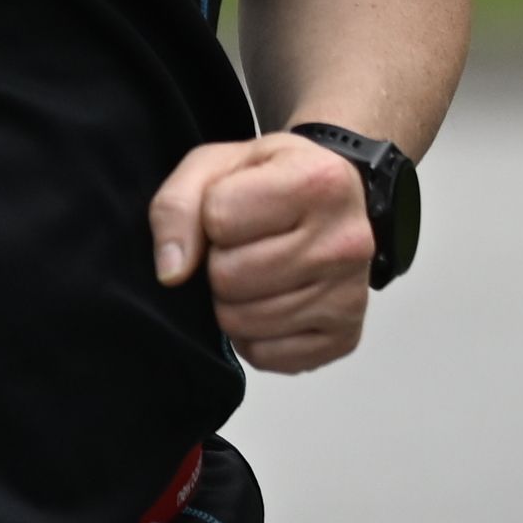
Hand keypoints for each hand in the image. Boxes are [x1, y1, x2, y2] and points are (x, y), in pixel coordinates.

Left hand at [151, 131, 375, 371]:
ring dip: (231, 302)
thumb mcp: (214, 167)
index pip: (219, 218)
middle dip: (218, 264)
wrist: (328, 205)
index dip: (209, 219)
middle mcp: (347, 240)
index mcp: (319, 182)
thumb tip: (171, 272)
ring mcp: (351, 294)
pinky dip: (253, 336)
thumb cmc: (269, 181)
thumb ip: (177, 207)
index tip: (234, 210)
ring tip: (255, 273)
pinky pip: (267, 356)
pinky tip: (268, 303)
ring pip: (243, 321)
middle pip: (230, 277)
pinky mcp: (345, 337)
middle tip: (241, 248)